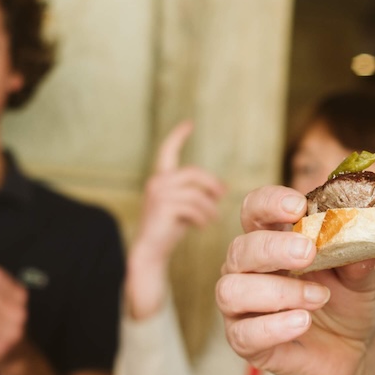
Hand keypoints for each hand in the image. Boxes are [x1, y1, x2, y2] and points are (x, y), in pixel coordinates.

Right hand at [132, 120, 226, 263]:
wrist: (151, 250)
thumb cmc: (168, 229)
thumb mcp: (183, 207)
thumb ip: (196, 194)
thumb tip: (222, 188)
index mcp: (161, 179)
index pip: (167, 151)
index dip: (178, 136)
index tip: (189, 124)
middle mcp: (157, 182)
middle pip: (192, 173)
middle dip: (211, 183)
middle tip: (223, 194)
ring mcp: (159, 194)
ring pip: (196, 193)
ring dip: (209, 207)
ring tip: (213, 218)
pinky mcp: (164, 208)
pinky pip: (193, 208)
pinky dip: (203, 217)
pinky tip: (203, 226)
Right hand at [216, 184, 374, 374]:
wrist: (353, 351)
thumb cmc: (347, 303)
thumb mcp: (360, 277)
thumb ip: (356, 256)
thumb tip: (362, 233)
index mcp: (272, 240)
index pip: (255, 210)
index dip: (269, 203)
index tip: (297, 206)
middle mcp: (247, 269)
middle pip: (240, 249)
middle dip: (273, 248)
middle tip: (308, 252)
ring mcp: (242, 307)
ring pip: (232, 290)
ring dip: (277, 292)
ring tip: (318, 299)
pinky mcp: (245, 341)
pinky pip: (243, 333)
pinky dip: (274, 326)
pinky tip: (303, 323)